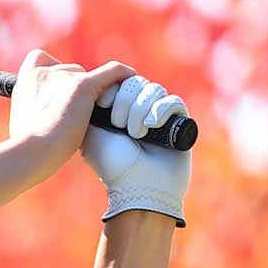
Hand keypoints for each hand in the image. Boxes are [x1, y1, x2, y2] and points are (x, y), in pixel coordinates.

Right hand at [8, 50, 136, 172]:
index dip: (52, 69)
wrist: (29, 152)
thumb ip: (37, 111)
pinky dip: (122, 74)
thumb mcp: (25, 124)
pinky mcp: (82, 86)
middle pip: (69, 70)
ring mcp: (63, 78)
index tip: (56, 87)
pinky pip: (111, 72)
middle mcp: (43, 74)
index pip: (39, 59)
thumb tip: (48, 118)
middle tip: (78, 112)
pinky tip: (131, 77)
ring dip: (91, 91)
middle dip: (75, 88)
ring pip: (87, 76)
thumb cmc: (26, 149)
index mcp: (26, 82)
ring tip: (94, 114)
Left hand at [82, 74, 192, 226]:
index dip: (112, 89)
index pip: (119, 81)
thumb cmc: (113, 164)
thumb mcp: (91, 133)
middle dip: (125, 101)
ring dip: (140, 109)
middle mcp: (139, 110)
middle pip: (136, 82)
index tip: (102, 106)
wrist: (139, 187)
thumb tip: (89, 83)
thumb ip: (88, 107)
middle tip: (118, 125)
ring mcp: (160, 114)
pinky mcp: (179, 121)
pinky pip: (173, 100)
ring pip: (154, 89)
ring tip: (135, 133)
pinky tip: (152, 126)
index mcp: (118, 110)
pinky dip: (160, 110)